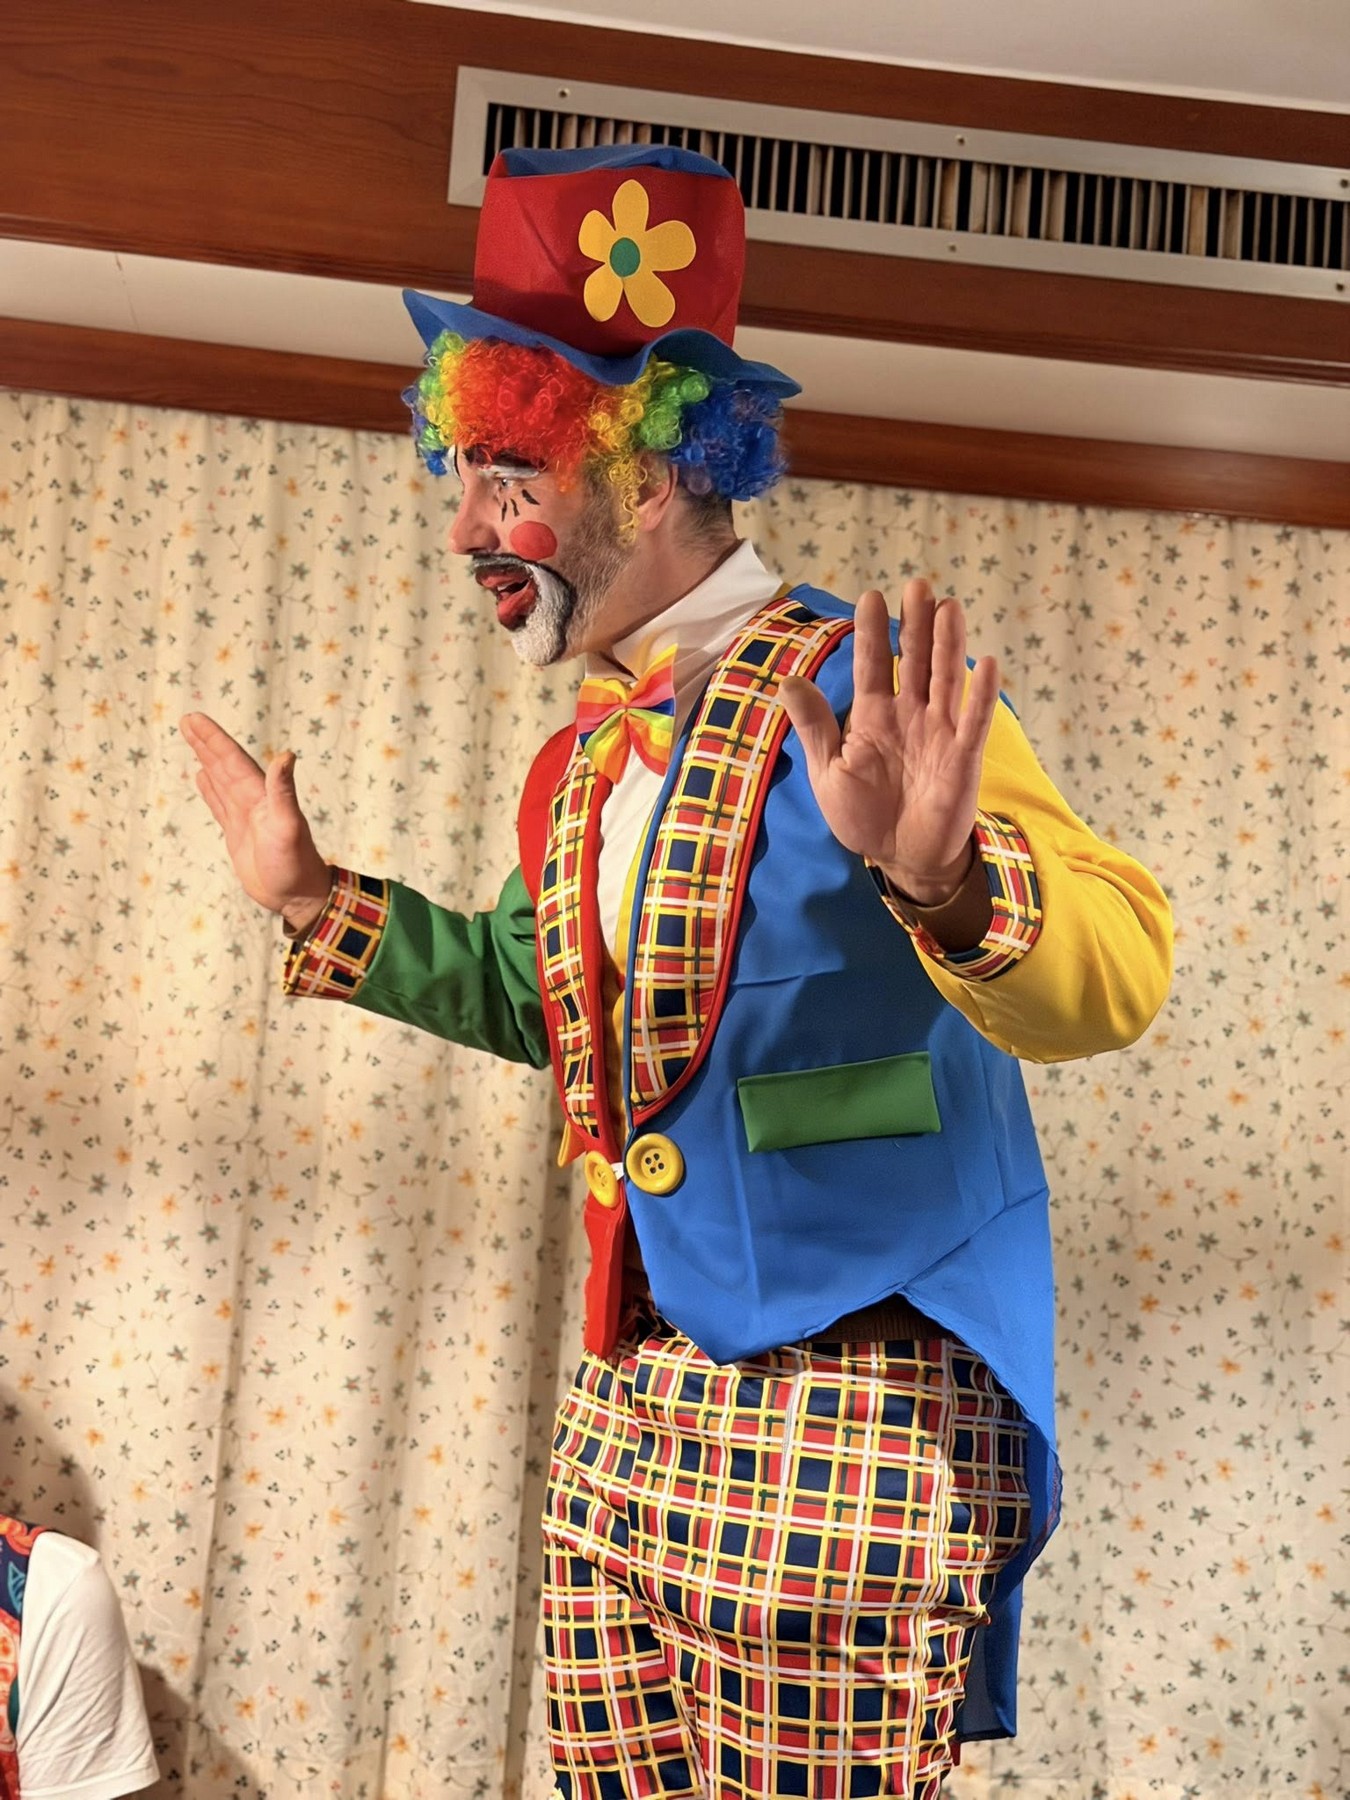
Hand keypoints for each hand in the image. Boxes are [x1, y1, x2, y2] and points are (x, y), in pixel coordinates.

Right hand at [180, 713, 332, 933]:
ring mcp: (245, 817)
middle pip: (224, 765)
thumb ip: (283, 791)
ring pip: (220, 781)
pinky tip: (202, 777)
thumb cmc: (296, 864)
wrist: (298, 896)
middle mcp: (253, 801)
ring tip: (192, 740)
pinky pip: (220, 805)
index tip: (193, 719)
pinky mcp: (239, 834)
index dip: (213, 739)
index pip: (233, 760)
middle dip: (206, 743)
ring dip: (206, 760)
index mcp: (261, 796)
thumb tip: (287, 755)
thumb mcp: (288, 826)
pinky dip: (210, 790)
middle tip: (186, 720)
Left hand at [778, 582, 999, 904]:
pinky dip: (981, 695)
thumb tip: (786, 680)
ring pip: (946, 680)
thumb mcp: (828, 771)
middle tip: (918, 585)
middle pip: (915, 661)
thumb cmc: (862, 815)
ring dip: (949, 645)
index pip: (873, 666)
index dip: (874, 634)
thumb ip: (814, 725)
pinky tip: (987, 662)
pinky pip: (974, 722)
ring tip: (949, 607)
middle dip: (916, 625)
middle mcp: (909, 716)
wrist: (898, 857)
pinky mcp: (962, 757)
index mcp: (873, 717)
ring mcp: (939, 733)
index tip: (872, 597)